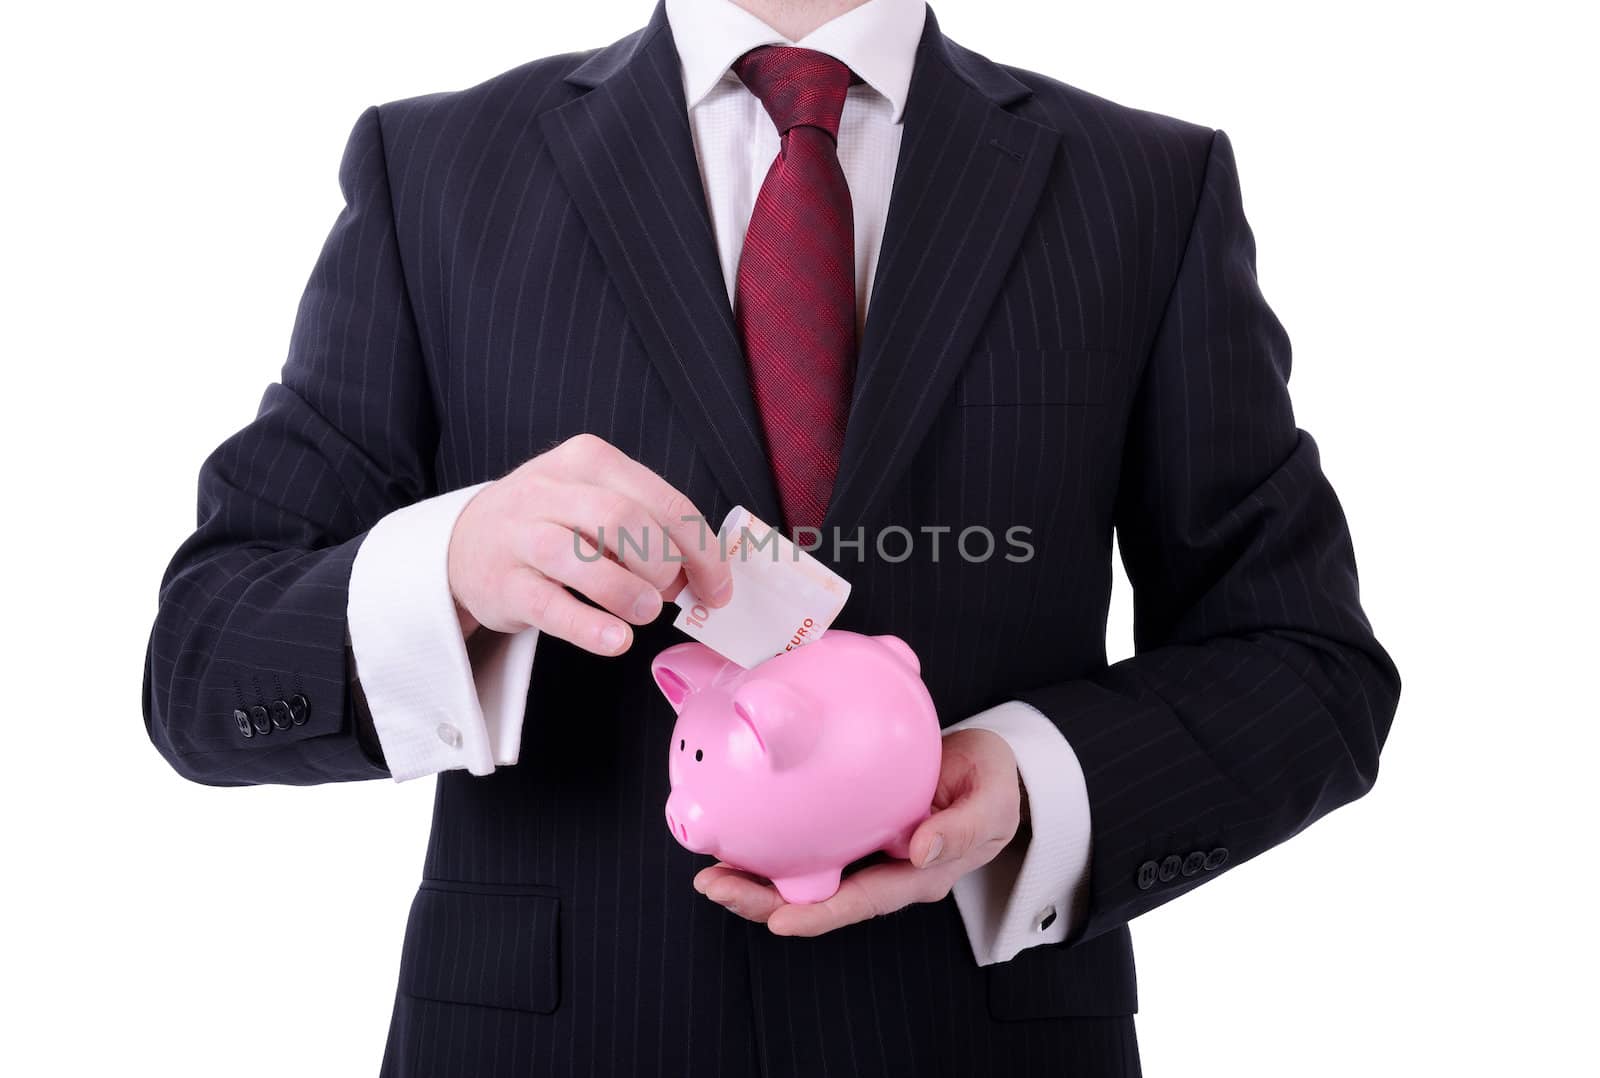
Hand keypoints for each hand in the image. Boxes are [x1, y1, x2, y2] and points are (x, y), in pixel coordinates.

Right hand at [447, 433, 731, 652]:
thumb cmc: (551, 523)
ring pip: (584, 558)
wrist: (464, 543)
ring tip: (645, 612)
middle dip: (663, 564)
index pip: (662, 500)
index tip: (717, 588)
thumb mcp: (595, 502)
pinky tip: (617, 640)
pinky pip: (551, 606)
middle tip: (670, 595)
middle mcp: (551, 490)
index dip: (701, 549)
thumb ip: (647, 527)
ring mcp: (521, 535)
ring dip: (629, 593)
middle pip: (625, 520)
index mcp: (589, 460)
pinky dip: (590, 627)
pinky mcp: (503, 583)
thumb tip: (699, 576)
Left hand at [693, 728, 1022, 935]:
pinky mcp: (856, 830)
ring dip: (758, 878)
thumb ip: (964, 827)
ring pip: (806, 878)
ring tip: (712, 871)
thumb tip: (922, 852)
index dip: (819, 914)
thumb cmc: (994, 785)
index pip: (863, 901)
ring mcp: (868, 855)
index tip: (778, 919)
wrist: (992, 768)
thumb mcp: (992, 801)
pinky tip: (742, 837)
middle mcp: (886, 873)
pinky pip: (810, 846)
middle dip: (764, 901)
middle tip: (715, 885)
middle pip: (820, 899)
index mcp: (920, 875)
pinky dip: (774, 845)